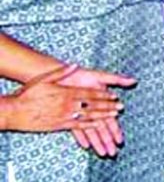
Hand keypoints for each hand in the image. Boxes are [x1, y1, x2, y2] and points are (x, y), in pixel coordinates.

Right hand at [0, 65, 121, 132]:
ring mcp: (64, 116)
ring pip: (88, 116)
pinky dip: (90, 126)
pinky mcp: (59, 125)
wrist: (15, 111)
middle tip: (120, 107)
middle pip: (92, 105)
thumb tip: (74, 64)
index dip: (103, 95)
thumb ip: (61, 72)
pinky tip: (98, 125)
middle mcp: (67, 104)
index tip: (114, 96)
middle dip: (108, 106)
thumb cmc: (28, 94)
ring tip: (114, 116)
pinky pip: (78, 127)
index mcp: (66, 92)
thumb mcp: (44, 79)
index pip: (89, 93)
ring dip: (103, 116)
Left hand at [57, 67, 135, 157]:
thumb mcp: (101, 76)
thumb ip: (118, 79)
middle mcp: (93, 109)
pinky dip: (81, 137)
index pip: (110, 120)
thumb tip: (134, 81)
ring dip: (96, 142)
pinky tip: (86, 146)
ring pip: (91, 131)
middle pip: (101, 128)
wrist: (63, 75)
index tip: (120, 140)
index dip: (115, 130)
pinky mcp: (70, 114)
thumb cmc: (82, 75)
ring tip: (102, 153)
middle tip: (113, 152)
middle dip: (107, 141)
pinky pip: (76, 129)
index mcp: (102, 102)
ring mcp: (82, 113)